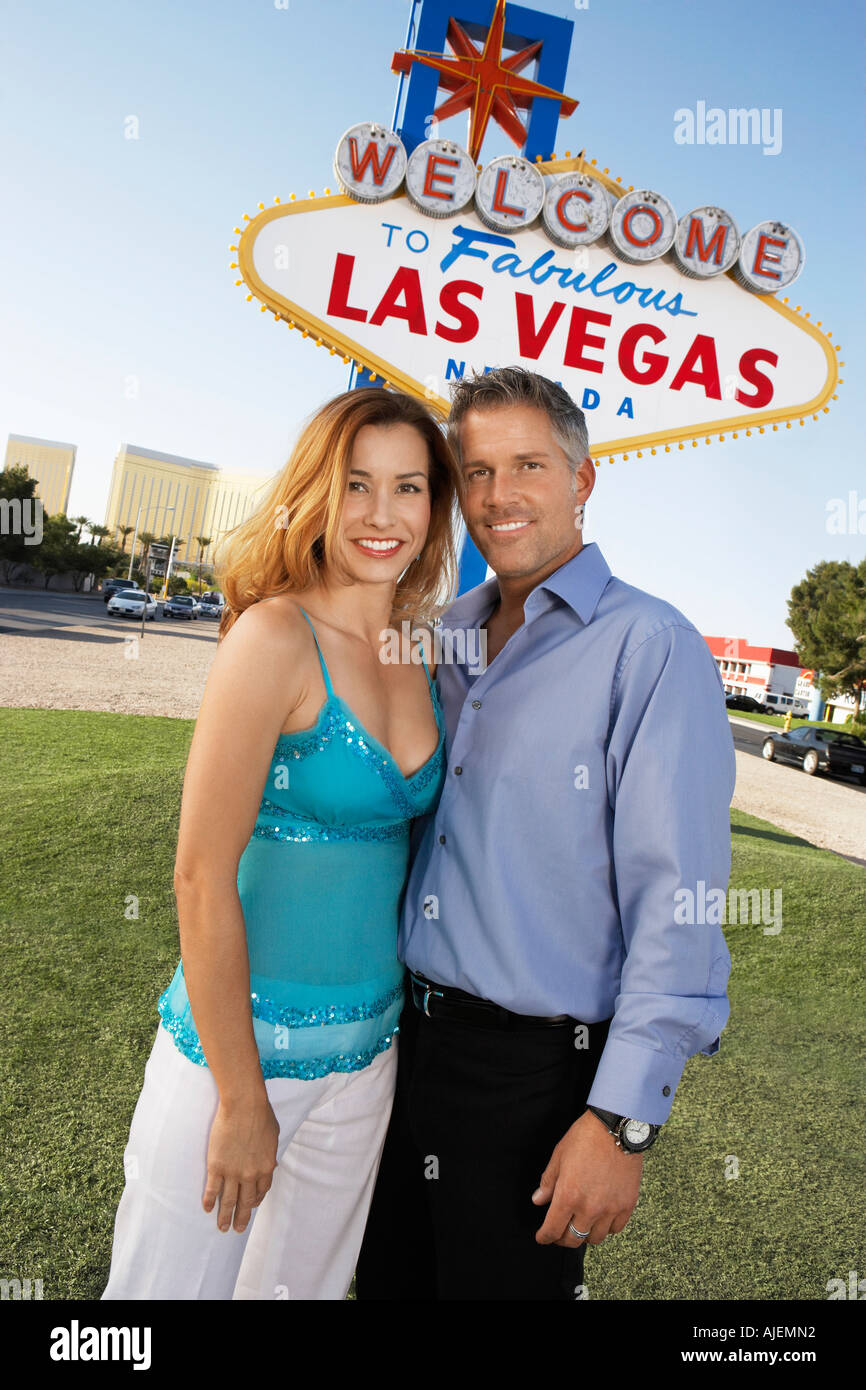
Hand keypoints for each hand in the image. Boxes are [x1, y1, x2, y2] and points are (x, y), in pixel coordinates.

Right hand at [203, 1094, 279, 1232]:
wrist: (244, 1106)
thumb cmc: (261, 1115)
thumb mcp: (273, 1136)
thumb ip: (270, 1153)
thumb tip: (271, 1165)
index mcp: (266, 1167)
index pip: (261, 1191)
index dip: (256, 1200)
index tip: (251, 1205)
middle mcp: (250, 1174)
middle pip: (246, 1202)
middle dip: (242, 1217)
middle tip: (238, 1229)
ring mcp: (233, 1172)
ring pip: (228, 1201)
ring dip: (225, 1216)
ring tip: (222, 1228)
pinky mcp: (217, 1166)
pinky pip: (213, 1189)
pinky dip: (210, 1201)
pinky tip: (207, 1209)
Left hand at [532, 1109, 642, 1246]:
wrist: (616, 1127)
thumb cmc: (585, 1138)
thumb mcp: (559, 1156)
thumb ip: (548, 1183)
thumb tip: (538, 1200)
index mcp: (568, 1196)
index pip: (552, 1230)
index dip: (545, 1237)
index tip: (542, 1237)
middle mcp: (589, 1208)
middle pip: (573, 1240)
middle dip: (562, 1239)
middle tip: (559, 1233)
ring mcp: (610, 1208)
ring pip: (595, 1238)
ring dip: (585, 1234)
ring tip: (581, 1224)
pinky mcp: (627, 1204)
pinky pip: (615, 1229)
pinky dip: (606, 1227)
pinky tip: (601, 1218)